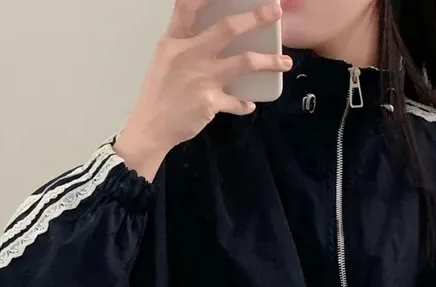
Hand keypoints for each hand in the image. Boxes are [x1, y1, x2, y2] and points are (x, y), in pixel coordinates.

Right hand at [115, 0, 291, 180]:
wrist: (150, 127)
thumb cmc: (158, 92)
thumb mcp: (164, 58)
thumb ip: (185, 43)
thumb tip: (209, 34)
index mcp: (174, 40)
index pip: (189, 6)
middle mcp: (190, 54)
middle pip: (228, 28)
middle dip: (255, 18)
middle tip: (275, 12)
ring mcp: (202, 78)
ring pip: (244, 62)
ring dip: (269, 62)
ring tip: (284, 62)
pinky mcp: (211, 101)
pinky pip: (237, 101)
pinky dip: (245, 103)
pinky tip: (250, 103)